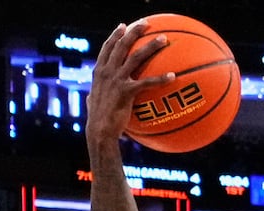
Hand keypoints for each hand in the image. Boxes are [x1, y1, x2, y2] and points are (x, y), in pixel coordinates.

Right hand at [87, 22, 173, 146]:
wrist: (99, 131)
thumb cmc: (97, 120)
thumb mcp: (92, 102)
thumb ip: (93, 94)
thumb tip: (91, 96)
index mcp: (99, 72)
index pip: (107, 48)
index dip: (115, 35)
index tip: (123, 26)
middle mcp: (107, 72)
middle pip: (122, 45)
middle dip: (134, 31)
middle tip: (146, 24)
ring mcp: (116, 80)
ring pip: (136, 57)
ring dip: (151, 46)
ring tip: (163, 39)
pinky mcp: (126, 91)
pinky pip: (147, 82)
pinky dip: (160, 79)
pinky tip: (172, 76)